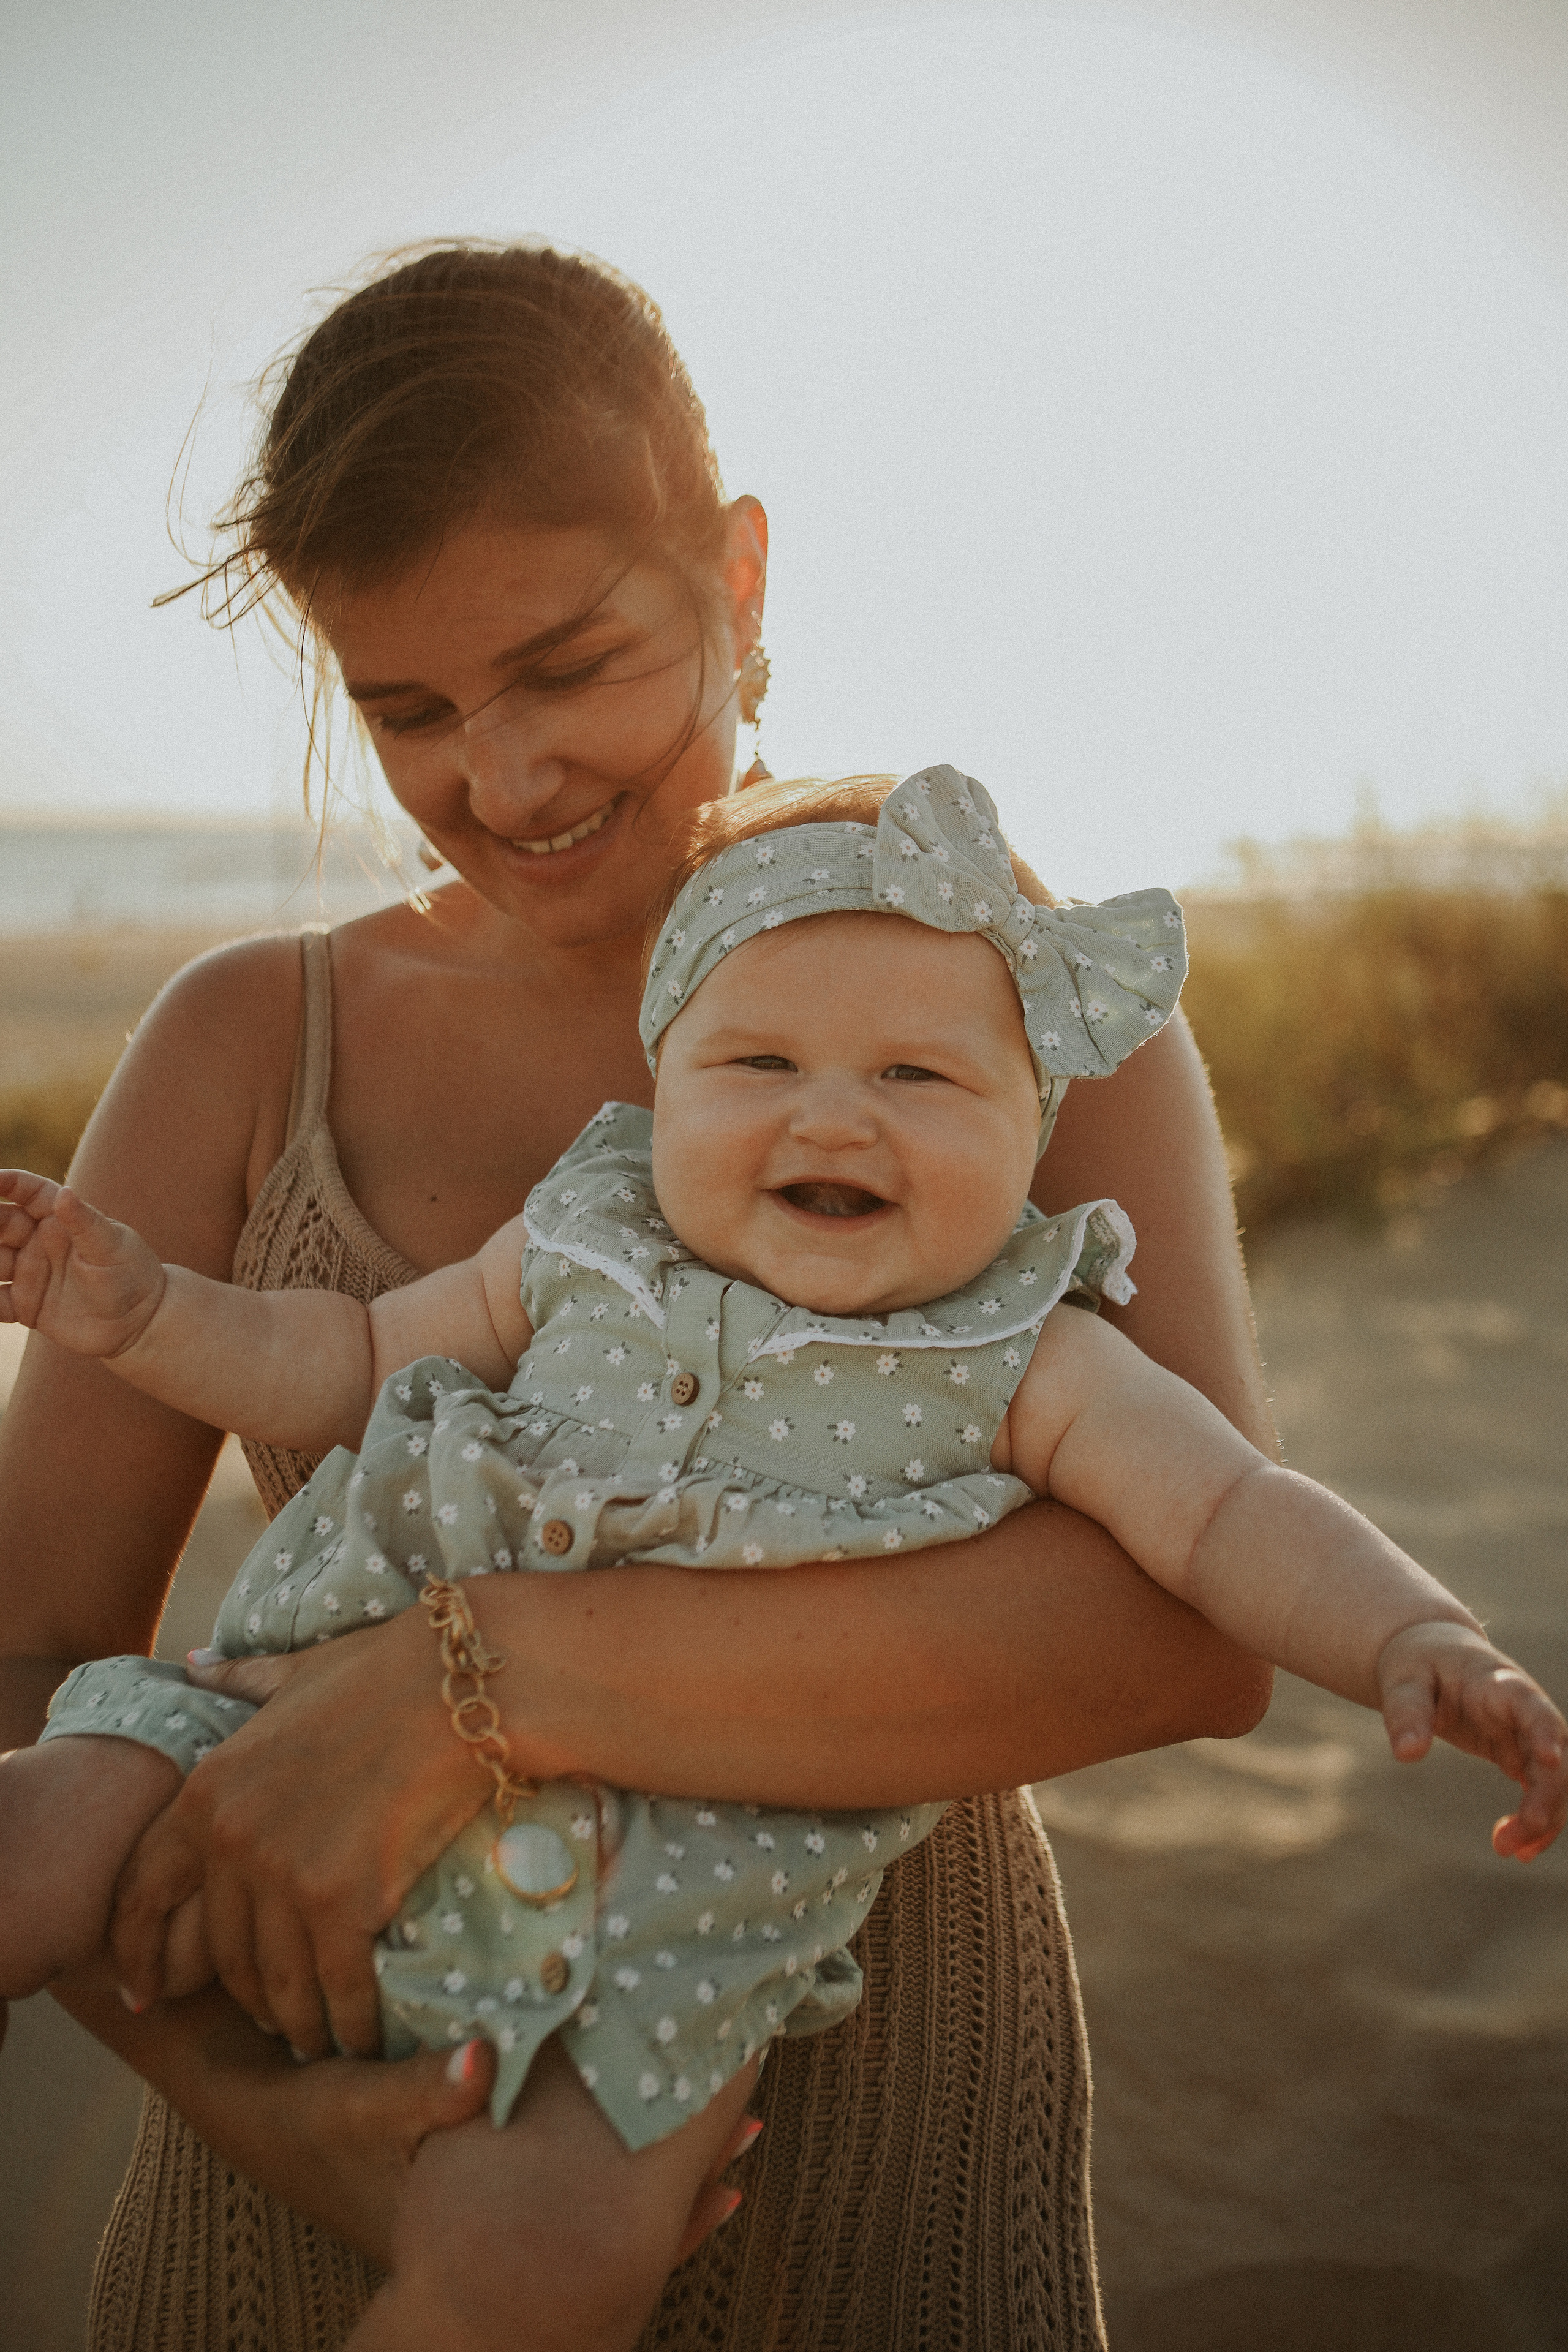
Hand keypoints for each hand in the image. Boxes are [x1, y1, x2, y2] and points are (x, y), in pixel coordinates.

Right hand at [0, 1171, 165, 1355]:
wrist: (138, 1322)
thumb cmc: (131, 1274)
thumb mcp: (111, 1247)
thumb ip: (85, 1223)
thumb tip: (65, 1193)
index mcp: (58, 1218)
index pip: (26, 1191)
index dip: (7, 1182)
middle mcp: (37, 1241)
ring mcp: (27, 1272)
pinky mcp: (24, 1305)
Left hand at [109, 1616, 489, 2059]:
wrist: (455, 1687)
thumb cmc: (382, 1674)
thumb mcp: (293, 1674)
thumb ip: (239, 1682)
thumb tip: (195, 1666)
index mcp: (209, 1791)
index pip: (142, 1892)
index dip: (134, 1951)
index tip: (139, 1990)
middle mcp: (234, 1842)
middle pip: (220, 1951)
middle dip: (241, 1995)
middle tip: (267, 2017)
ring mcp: (285, 1876)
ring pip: (275, 1983)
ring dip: (295, 2022)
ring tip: (315, 2037)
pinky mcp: (344, 1904)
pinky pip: (336, 1989)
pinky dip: (347, 2024)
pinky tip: (360, 2037)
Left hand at [1378, 1619, 1567, 1860]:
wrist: (1431, 1654)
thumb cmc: (1418, 1663)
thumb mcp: (1402, 1680)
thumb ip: (1406, 1713)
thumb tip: (1406, 1755)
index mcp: (1498, 1682)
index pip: (1532, 1705)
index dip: (1545, 1730)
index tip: (1550, 1759)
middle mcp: (1525, 1709)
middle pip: (1553, 1754)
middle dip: (1544, 1799)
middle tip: (1510, 1842)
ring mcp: (1527, 1733)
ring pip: (1554, 1779)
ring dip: (1543, 1817)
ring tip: (1511, 1852)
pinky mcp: (1520, 1753)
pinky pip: (1540, 1789)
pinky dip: (1535, 1819)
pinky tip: (1519, 1849)